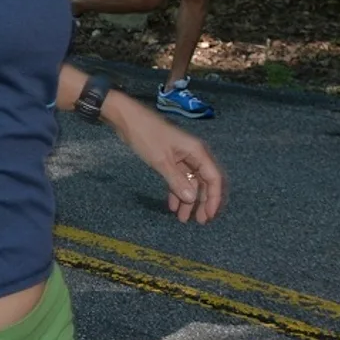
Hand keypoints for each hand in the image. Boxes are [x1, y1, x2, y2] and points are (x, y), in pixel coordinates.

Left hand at [106, 95, 225, 222]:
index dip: (214, 198)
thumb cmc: (145, 135)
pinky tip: (172, 205)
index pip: (213, 178)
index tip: (208, 216)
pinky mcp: (170, 158)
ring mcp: (182, 156)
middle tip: (198, 221)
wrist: (126, 118)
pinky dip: (176, 191)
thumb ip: (177, 180)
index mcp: (197, 151)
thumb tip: (192, 198)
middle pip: (204, 182)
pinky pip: (179, 178)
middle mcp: (194, 154)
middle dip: (202, 202)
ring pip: (191, 182)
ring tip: (182, 218)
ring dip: (188, 199)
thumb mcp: (161, 161)